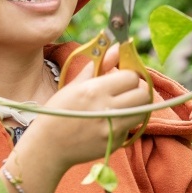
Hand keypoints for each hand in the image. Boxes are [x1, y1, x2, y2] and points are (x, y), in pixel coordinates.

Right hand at [18, 44, 151, 173]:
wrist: (49, 145)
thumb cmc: (59, 111)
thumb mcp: (75, 85)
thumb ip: (100, 65)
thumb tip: (118, 47)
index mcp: (95, 90)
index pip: (131, 77)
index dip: (129, 75)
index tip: (122, 78)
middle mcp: (106, 109)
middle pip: (143, 94)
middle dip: (138, 89)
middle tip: (127, 91)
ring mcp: (112, 128)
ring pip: (142, 111)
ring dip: (137, 106)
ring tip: (122, 105)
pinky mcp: (115, 143)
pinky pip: (131, 127)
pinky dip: (125, 122)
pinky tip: (110, 122)